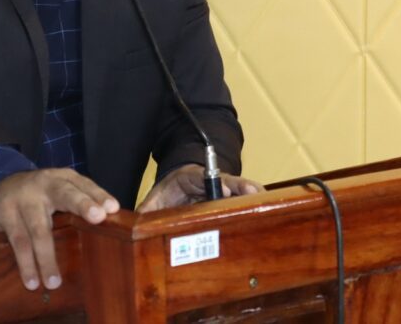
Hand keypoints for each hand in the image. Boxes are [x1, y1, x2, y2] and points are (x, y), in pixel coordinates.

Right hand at [0, 168, 118, 290]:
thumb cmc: (39, 197)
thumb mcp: (59, 193)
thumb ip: (80, 206)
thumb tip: (111, 231)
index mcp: (63, 179)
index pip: (84, 185)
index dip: (99, 196)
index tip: (113, 209)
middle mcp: (45, 184)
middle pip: (65, 194)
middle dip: (82, 205)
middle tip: (98, 218)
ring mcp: (23, 197)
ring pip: (39, 229)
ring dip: (47, 258)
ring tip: (54, 282)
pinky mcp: (4, 212)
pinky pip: (18, 241)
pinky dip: (26, 263)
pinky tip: (32, 280)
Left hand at [136, 164, 263, 212]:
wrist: (180, 183)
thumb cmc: (169, 190)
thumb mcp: (156, 199)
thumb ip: (147, 210)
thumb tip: (132, 223)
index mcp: (190, 177)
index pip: (204, 177)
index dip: (216, 183)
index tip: (227, 190)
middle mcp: (209, 181)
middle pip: (228, 182)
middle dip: (241, 188)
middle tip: (254, 193)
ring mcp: (221, 189)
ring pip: (239, 190)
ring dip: (252, 195)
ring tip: (266, 202)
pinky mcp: (228, 199)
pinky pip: (241, 200)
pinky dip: (253, 203)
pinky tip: (267, 210)